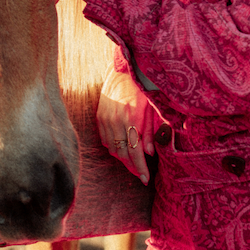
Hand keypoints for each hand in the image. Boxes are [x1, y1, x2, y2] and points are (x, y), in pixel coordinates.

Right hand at [97, 67, 163, 184]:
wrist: (123, 70)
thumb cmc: (141, 89)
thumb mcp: (151, 109)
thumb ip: (150, 132)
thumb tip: (149, 153)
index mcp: (130, 119)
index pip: (134, 152)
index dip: (140, 168)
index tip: (145, 179)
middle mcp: (115, 121)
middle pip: (122, 153)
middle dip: (131, 167)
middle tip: (140, 175)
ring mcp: (105, 119)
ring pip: (112, 148)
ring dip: (122, 158)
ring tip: (132, 163)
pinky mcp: (99, 116)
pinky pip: (104, 139)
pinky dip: (112, 147)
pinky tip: (121, 149)